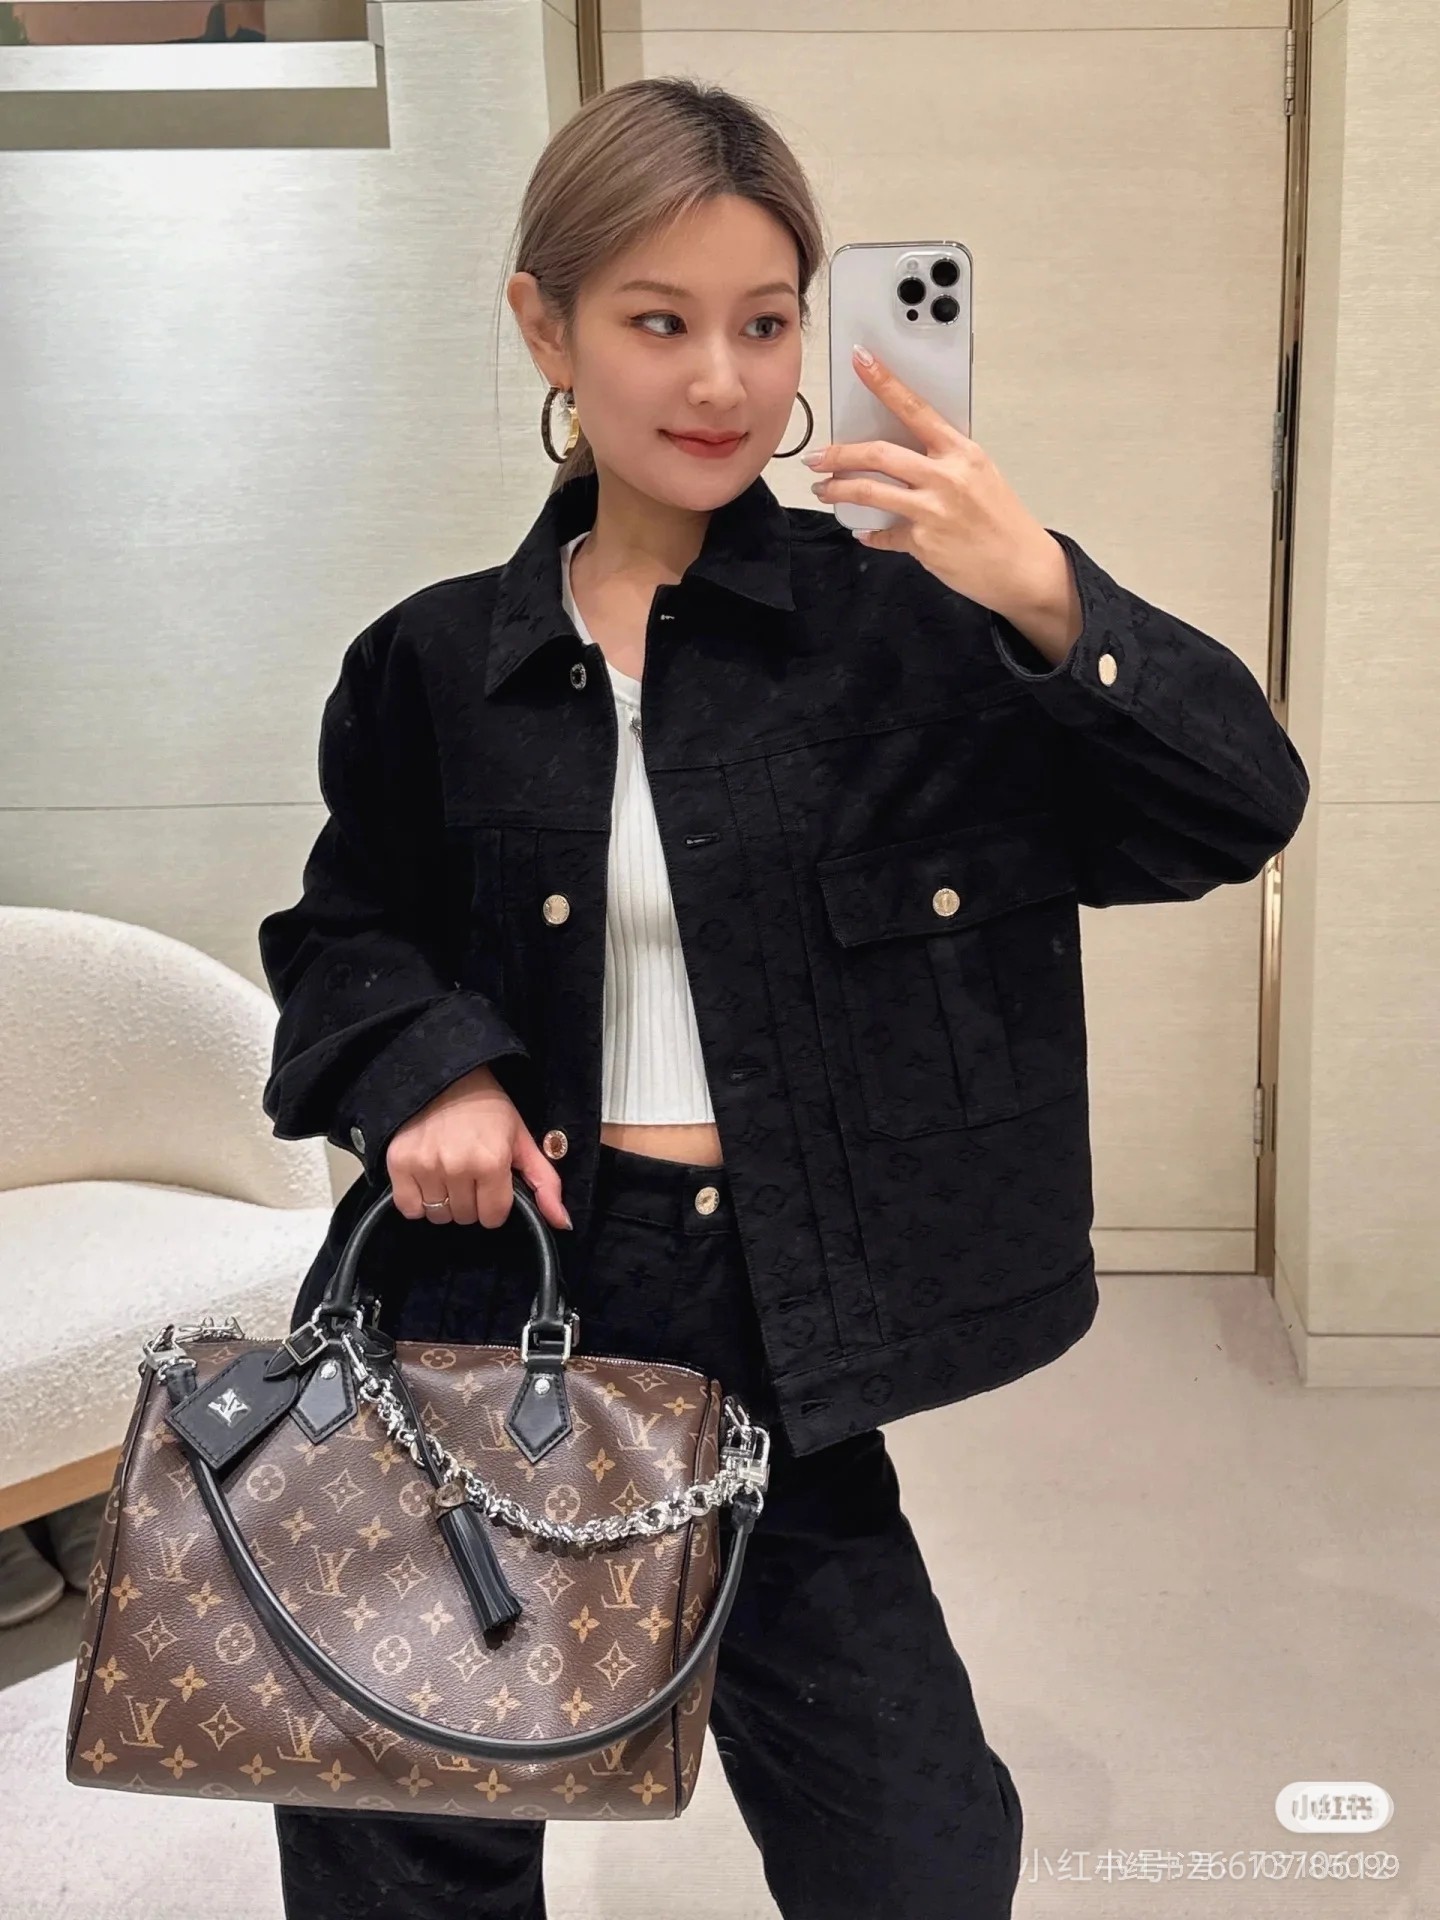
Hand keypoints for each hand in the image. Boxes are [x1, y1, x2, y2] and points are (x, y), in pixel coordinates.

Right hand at [385, 1063, 572, 1233]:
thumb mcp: (522, 1141)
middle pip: (465, 1217)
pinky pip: (410, 1208)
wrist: (448, 1077)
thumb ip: (545, 1184)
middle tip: (470, 1173)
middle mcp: (457, 1166)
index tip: (491, 1182)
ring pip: (439, 1215)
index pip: (493, 1217)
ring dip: (445, 1202)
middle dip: (471, 1201)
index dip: (495, 1203)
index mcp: (491, 1161)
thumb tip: (563, 1223)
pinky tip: (428, 1180)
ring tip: (448, 1173)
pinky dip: (418, 1202)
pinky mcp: (399, 1163)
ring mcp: (425, 1165)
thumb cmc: (489, 1110)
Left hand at [804, 345, 1082, 656]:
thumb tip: (902, 449)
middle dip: (839, 454)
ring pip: (870, 493)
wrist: (1022, 567)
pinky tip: (865, 532)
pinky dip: (871, 534)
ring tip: (824, 490)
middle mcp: (946, 477)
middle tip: (817, 457)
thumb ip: (943, 459)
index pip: (916, 408)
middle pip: (879, 455)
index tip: (861, 360)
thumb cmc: (1002, 519)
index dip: (884, 382)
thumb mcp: (980, 474)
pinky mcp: (923, 543)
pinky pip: (884, 534)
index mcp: (962, 452)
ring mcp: (933, 512)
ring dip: (839, 490)